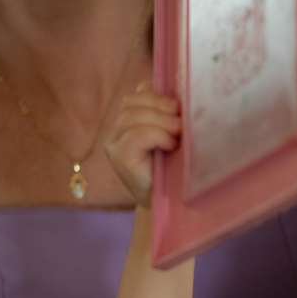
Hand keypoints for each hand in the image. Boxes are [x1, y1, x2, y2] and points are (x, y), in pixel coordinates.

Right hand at [105, 84, 181, 205]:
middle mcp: (118, 130)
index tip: (179, 107)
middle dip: (161, 105)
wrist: (168, 204)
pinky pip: (135, 135)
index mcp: (131, 121)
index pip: (138, 93)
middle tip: (182, 119)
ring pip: (133, 116)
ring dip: (161, 121)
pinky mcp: (118, 157)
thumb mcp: (174, 137)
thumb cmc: (174, 170)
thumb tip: (181, 98)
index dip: (158, 94)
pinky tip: (170, 145)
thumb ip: (170, 117)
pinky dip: (156, 135)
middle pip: (133, 101)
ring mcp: (114, 144)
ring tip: (178, 134)